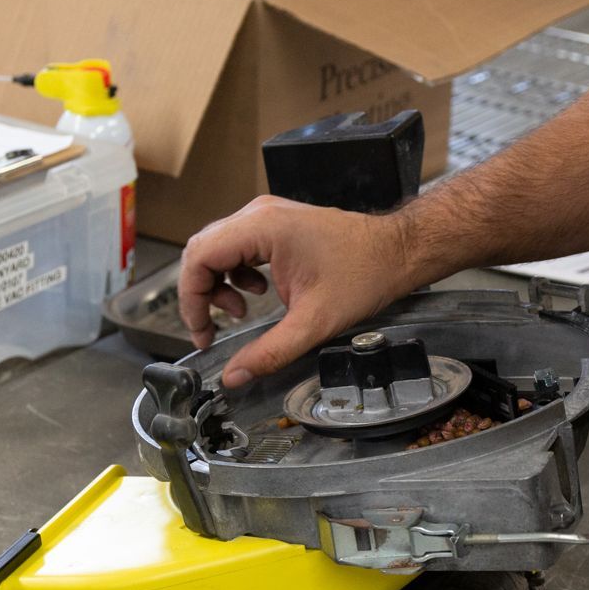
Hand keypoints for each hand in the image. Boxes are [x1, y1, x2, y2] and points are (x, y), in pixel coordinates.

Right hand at [178, 196, 414, 387]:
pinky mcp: (278, 224)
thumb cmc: (365, 275)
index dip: (191, 298)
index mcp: (262, 228)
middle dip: (201, 293)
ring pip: (219, 248)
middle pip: (203, 250)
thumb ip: (269, 352)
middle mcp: (259, 214)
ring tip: (239, 311)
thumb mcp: (313, 323)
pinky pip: (239, 246)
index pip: (199, 256)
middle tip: (212, 328)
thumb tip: (235, 375)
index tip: (201, 331)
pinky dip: (238, 273)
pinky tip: (259, 294)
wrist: (397, 252)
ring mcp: (268, 216)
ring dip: (219, 283)